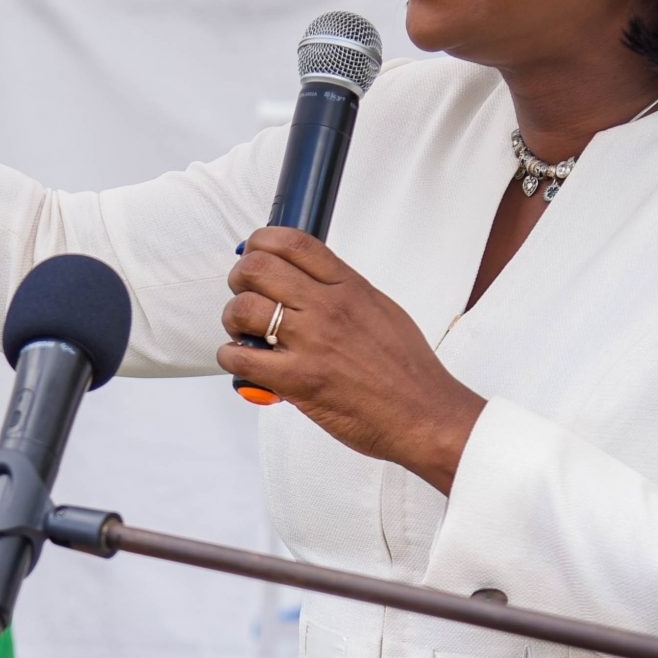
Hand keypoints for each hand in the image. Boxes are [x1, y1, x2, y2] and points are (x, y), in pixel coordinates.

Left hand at [216, 228, 486, 492]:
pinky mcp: (298, 381)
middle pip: (258, 268)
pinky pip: (241, 357)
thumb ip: (344, 291)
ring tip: (243, 332)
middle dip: (240, 278)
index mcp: (349, 287)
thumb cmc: (407, 370)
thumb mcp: (381, 310)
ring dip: (233, 319)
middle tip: (245, 294)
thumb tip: (307, 280)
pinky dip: (233, 357)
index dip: (262, 241)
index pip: (293, 242)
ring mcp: (311, 343)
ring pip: (243, 308)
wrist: (424, 416)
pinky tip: (245, 361)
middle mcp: (327, 308)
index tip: (255, 252)